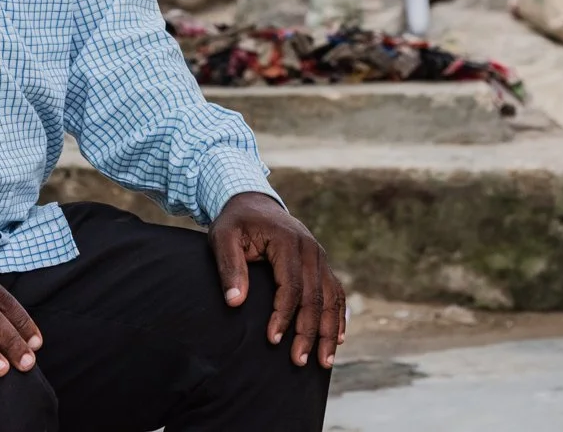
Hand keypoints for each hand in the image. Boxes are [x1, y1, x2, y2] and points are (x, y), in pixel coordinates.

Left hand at [210, 192, 345, 369]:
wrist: (253, 202)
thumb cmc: (236, 222)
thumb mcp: (223, 238)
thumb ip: (229, 267)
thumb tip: (235, 302)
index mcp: (288, 241)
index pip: (291, 285)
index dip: (284, 315)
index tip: (272, 339)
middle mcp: (310, 249)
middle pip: (315, 296)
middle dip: (309, 332)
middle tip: (299, 361)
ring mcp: (319, 256)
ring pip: (332, 297)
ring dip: (329, 330)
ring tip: (324, 361)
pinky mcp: (320, 263)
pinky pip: (336, 292)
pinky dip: (338, 316)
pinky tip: (338, 338)